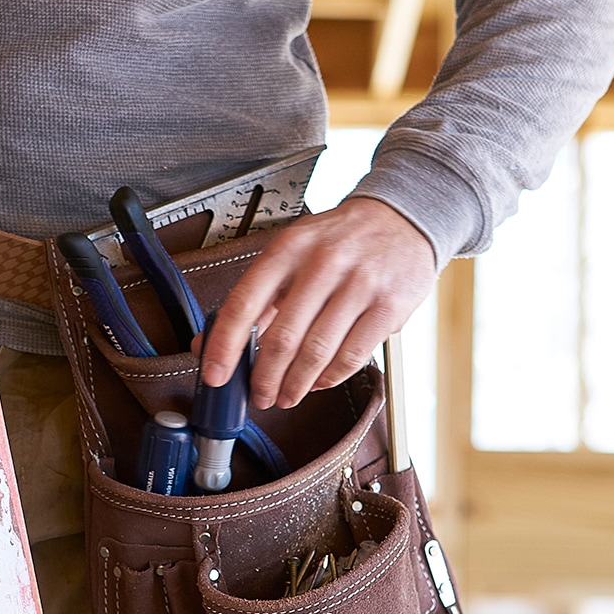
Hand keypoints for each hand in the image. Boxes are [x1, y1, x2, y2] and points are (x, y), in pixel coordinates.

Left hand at [196, 197, 436, 409]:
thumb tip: (211, 343)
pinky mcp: (389, 306)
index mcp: (289, 248)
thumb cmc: (340, 240)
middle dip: (265, 378)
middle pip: (283, 337)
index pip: (245, 303)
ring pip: (317, 352)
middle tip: (260, 396)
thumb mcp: (293, 253)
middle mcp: (323, 263)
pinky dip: (330, 378)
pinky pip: (352, 356)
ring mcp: (359, 284)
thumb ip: (257, 297)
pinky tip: (320, 381)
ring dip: (297, 385)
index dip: (225, 345)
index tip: (216, 375)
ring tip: (287, 395)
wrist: (402, 217)